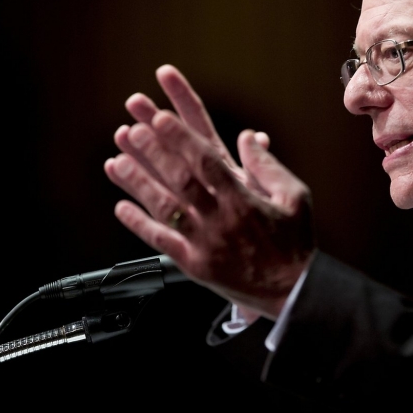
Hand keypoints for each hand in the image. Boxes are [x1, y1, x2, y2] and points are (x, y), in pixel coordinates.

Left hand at [103, 65, 313, 319]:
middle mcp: (221, 221)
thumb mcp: (295, 197)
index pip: (207, 163)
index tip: (162, 118)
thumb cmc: (295, 242)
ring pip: (165, 209)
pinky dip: (139, 224)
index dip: (182, 139)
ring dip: (139, 184)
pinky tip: (121, 207)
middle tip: (135, 131)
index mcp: (245, 201)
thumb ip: (268, 166)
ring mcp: (204, 244)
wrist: (293, 293)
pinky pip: (161, 243)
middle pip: (181, 181)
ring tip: (117, 162)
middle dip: (155, 154)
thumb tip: (249, 136)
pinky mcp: (195, 266)